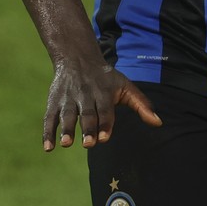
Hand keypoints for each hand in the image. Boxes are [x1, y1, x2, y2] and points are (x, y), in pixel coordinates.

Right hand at [41, 54, 160, 150]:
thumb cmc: (106, 78)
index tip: (104, 138)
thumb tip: (159, 123)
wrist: (78, 58)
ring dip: (65, 130)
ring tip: (66, 144)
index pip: (106, 111)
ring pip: (66, 115)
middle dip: (88, 128)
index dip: (105, 124)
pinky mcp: (54, 102)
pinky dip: (47, 132)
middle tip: (89, 144)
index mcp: (104, 93)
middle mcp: (86, 95)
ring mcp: (68, 99)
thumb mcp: (126, 86)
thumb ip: (142, 105)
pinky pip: (49, 118)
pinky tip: (48, 148)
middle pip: (87, 114)